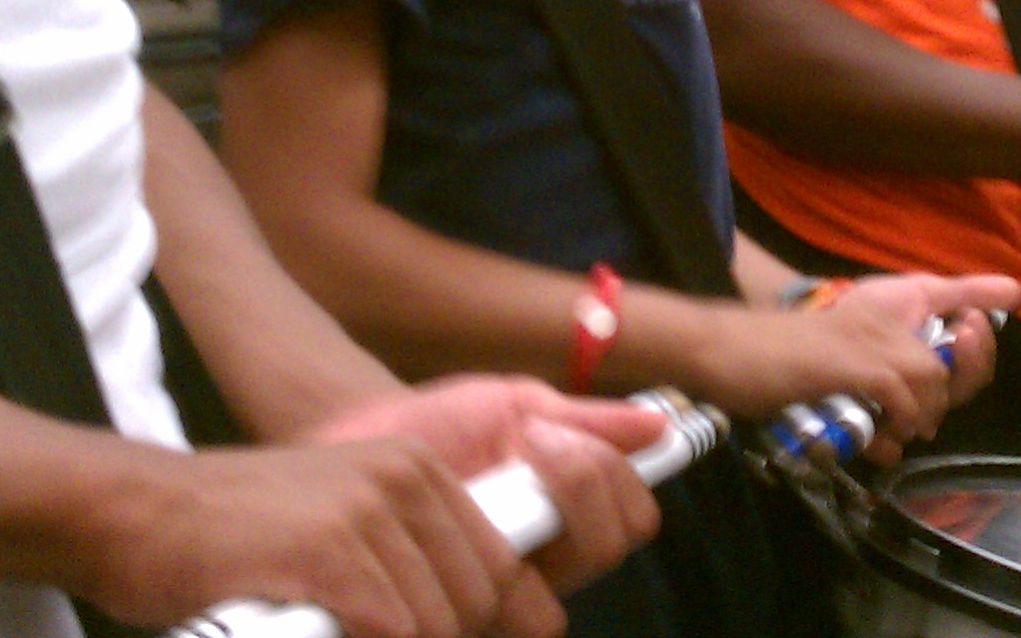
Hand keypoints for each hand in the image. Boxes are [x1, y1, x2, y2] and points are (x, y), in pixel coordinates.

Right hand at [84, 380, 665, 637]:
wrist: (137, 513)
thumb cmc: (232, 537)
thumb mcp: (339, 519)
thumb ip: (403, 558)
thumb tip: (464, 620)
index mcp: (416, 469)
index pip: (498, 567)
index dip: (477, 622)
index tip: (437, 630)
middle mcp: (402, 478)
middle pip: (477, 600)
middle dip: (436, 635)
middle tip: (371, 629)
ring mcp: (366, 512)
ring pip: (436, 622)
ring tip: (338, 627)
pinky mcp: (328, 550)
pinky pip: (390, 628)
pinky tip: (321, 629)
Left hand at [314, 377, 667, 611]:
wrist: (362, 442)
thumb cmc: (442, 426)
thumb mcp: (511, 406)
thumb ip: (583, 419)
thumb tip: (659, 425)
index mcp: (570, 515)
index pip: (631, 521)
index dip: (609, 482)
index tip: (552, 436)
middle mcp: (544, 563)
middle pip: (598, 555)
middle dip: (571, 495)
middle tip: (521, 450)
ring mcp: (496, 594)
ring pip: (541, 597)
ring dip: (513, 532)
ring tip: (469, 491)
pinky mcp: (446, 612)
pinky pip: (471, 614)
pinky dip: (455, 567)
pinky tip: (430, 525)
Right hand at [692, 273, 1016, 456]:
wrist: (721, 349)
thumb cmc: (766, 365)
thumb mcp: (827, 373)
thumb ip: (865, 396)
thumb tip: (891, 443)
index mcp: (876, 318)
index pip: (944, 338)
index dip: (961, 369)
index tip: (930, 414)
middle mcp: (879, 321)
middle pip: (946, 361)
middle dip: (943, 401)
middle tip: (916, 429)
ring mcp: (866, 338)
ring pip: (930, 374)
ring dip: (921, 413)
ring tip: (898, 434)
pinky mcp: (850, 361)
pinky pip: (899, 389)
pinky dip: (899, 417)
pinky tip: (884, 436)